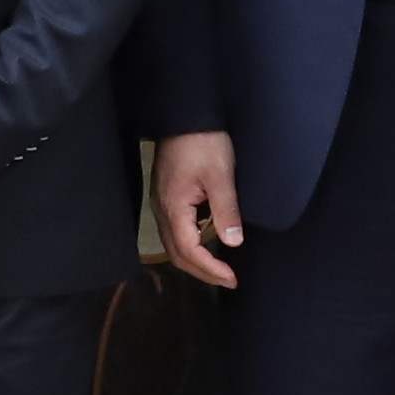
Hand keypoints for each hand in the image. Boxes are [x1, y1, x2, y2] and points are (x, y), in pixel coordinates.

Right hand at [150, 131, 242, 287]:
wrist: (184, 115)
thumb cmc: (204, 142)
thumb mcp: (220, 175)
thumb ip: (226, 210)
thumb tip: (233, 244)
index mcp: (173, 207)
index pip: (188, 251)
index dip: (210, 269)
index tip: (233, 278)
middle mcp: (162, 210)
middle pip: (176, 254)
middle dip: (202, 272)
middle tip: (229, 280)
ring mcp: (161, 204)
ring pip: (173, 245)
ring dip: (195, 261)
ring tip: (220, 268)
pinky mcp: (166, 197)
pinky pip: (175, 231)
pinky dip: (191, 245)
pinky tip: (208, 243)